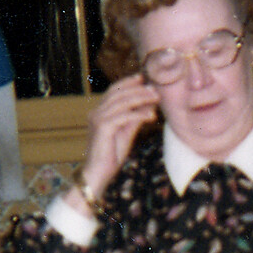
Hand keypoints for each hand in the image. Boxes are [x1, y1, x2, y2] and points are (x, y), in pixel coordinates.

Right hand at [69, 74, 159, 212]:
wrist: (98, 174)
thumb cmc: (111, 156)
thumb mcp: (126, 133)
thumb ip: (134, 119)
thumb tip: (148, 106)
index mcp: (100, 112)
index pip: (114, 90)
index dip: (128, 83)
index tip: (144, 79)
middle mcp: (96, 112)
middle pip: (119, 93)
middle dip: (138, 89)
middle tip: (155, 89)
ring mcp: (98, 119)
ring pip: (122, 102)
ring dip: (141, 98)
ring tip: (155, 97)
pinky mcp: (102, 127)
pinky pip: (123, 116)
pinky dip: (138, 114)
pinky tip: (151, 115)